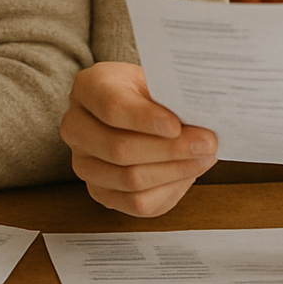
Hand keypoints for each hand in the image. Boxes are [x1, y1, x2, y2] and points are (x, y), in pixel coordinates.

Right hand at [59, 61, 216, 215]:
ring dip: (174, 171)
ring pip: (129, 180)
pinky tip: (187, 174)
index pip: (111, 107)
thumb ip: (171, 96)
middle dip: (170, 150)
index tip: (177, 126)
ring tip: (203, 158)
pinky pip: (136, 203)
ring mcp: (84, 163)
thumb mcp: (156, 80)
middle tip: (206, 144)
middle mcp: (75, 126)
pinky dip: (168, 191)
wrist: (137, 109)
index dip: (145, 119)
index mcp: (87, 88)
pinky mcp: (99, 191)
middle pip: (119, 148)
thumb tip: (201, 115)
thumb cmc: (149, 92)